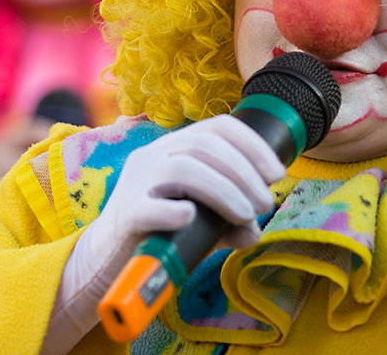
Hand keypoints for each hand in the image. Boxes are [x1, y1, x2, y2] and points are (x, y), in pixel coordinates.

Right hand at [45, 116, 283, 350]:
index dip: (253, 145)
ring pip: (182, 169)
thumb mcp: (202, 223)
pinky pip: (148, 205)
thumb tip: (255, 232)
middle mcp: (154, 155)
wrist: (109, 259)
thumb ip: (229, 223)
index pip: (218, 127)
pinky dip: (175, 210)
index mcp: (175, 147)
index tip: (277, 173)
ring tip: (246, 216)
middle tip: (265, 203)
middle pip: (204, 145)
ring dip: (224, 190)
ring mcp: (136, 181)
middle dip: (244, 172)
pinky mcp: (124, 213)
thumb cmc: (160, 232)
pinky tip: (192, 218)